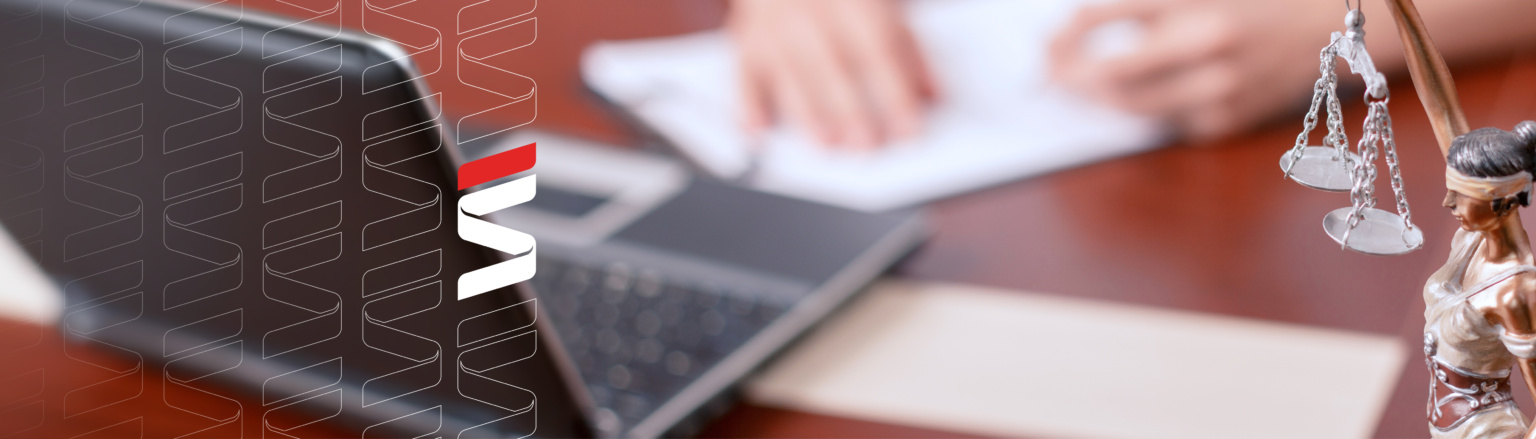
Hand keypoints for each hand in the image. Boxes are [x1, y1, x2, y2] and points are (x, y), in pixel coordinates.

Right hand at [727, 0, 936, 149]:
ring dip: (807, 112)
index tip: (909, 128)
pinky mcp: (747, 40)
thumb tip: (932, 93)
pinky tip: (759, 130)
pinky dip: (749, 105)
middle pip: (833, 63)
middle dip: (850, 108)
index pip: (879, 48)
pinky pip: (743, 74)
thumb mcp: (882, 2)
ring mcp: (775, 24)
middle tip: (867, 145)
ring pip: (789, 72)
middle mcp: (811, 9)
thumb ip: (909, 45)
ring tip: (825, 142)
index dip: (895, 91)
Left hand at [1050, 0, 1337, 141]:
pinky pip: (1166, 120)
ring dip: (1098, 99)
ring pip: (1132, 106)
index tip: (1050, 41)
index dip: (1065, 33)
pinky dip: (1149, 106)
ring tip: (1084, 86)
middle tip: (1051, 74)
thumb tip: (1072, 27)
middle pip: (1109, 72)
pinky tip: (1151, 92)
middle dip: (1069, 75)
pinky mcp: (1228, 119)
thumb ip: (1142, 5)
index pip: (1100, 15)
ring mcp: (1220, 86)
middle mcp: (1206, 41)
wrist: (1322, 24)